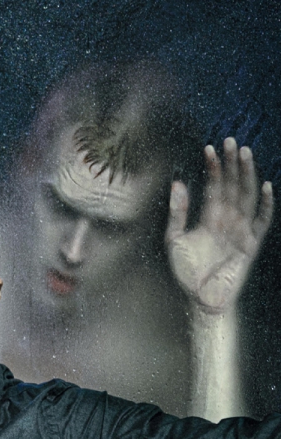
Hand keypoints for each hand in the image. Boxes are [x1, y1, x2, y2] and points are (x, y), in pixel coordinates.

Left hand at [166, 137, 274, 313]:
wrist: (200, 297)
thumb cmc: (186, 271)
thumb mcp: (174, 239)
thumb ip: (177, 212)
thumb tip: (177, 183)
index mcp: (209, 217)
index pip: (213, 186)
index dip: (212, 168)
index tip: (209, 148)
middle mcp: (227, 220)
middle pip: (231, 185)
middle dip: (231, 164)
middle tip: (230, 141)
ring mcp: (240, 230)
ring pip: (245, 196)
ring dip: (246, 175)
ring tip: (245, 153)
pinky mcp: (250, 243)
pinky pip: (261, 220)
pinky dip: (264, 204)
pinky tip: (264, 186)